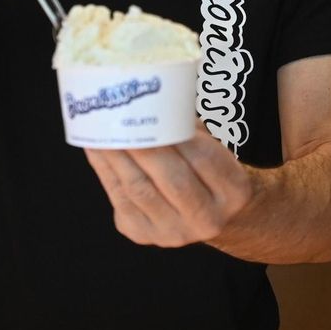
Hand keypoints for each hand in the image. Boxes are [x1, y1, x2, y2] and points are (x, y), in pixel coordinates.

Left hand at [83, 123, 254, 247]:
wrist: (211, 216)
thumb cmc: (208, 171)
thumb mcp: (215, 148)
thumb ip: (190, 129)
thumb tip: (154, 94)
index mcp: (235, 192)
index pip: (205, 158)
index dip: (179, 136)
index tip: (155, 111)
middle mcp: (208, 219)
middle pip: (172, 179)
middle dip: (143, 146)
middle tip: (120, 117)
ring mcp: (174, 232)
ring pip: (140, 190)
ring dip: (116, 156)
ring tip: (101, 129)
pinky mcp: (144, 235)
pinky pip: (120, 199)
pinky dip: (106, 170)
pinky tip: (96, 149)